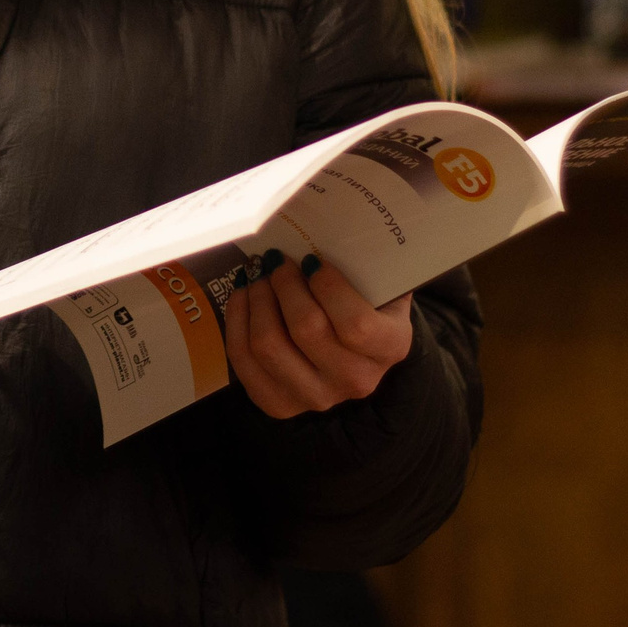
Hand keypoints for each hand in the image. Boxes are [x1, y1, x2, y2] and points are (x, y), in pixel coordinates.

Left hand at [224, 257, 414, 419]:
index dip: (327, 286)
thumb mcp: (380, 281)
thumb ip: (365, 259)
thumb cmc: (365, 301)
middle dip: (283, 285)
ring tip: (257, 277)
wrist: (355, 351)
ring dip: (257, 301)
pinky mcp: (279, 404)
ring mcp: (316, 397)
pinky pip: (245, 361)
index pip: (356, 323)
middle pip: (307, 330)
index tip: (310, 260)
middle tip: (275, 260)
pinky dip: (237, 322)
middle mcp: (356, 379)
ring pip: (269, 346)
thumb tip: (328, 222)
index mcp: (390, 347)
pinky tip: (244, 297)